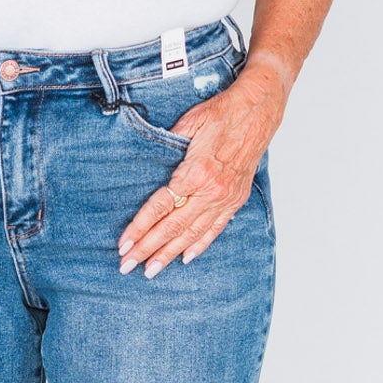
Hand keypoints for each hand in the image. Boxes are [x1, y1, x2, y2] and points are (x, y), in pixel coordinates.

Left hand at [117, 62, 285, 277]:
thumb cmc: (222, 113)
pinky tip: (185, 258)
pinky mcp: (235, 199)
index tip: (124, 244)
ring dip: (169, 254)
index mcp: (196, 171)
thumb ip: (167, 146)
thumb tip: (146, 161)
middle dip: (148, 249)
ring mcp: (225, 198)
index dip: (140, 228)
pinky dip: (200, 245)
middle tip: (127, 266)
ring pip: (192, 234)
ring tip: (151, 270)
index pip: (160, 207)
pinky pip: (215, 228)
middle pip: (173, 227)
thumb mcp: (188, 123)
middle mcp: (211, 191)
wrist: (258, 111)